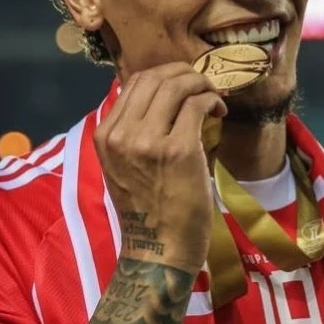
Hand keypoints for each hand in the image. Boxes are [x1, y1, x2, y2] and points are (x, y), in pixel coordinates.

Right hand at [94, 63, 226, 274]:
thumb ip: (134, 131)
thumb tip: (163, 95)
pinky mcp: (178, 150)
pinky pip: (197, 105)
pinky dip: (211, 100)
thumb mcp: (124, 166)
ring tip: (213, 97)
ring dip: (201, 84)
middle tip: (203, 84)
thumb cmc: (148, 210)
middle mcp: (121, 135)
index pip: (133, 83)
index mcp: (105, 136)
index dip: (164, 74)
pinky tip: (218, 111)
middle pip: (155, 78)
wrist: (159, 250)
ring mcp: (148, 142)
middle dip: (185, 73)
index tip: (184, 83)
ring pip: (177, 86)